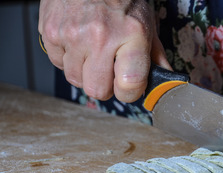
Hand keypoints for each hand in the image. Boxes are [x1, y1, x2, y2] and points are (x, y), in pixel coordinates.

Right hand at [38, 0, 170, 101]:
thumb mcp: (146, 24)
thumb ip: (155, 57)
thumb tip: (166, 84)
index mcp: (131, 35)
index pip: (130, 86)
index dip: (130, 92)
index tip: (130, 86)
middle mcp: (100, 36)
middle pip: (98, 90)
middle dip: (105, 85)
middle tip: (110, 69)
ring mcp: (72, 35)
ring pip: (76, 80)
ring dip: (85, 72)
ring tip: (93, 51)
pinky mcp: (51, 32)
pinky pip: (58, 63)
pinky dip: (68, 58)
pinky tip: (79, 41)